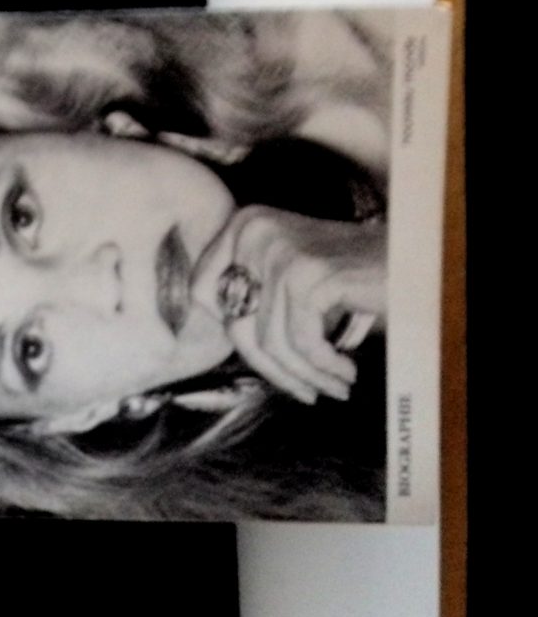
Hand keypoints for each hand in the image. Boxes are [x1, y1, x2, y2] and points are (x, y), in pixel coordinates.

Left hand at [202, 206, 385, 403]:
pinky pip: (301, 343)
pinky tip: (346, 374)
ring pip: (270, 342)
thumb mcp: (289, 271)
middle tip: (305, 391)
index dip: (232, 333)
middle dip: (272, 368)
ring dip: (304, 376)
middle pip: (235, 323)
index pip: (202, 292)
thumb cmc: (354, 273)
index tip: (268, 361)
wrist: (414, 258)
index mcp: (243, 225)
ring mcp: (278, 252)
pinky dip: (324, 367)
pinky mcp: (307, 276)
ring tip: (332, 388)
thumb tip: (219, 333)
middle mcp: (253, 231)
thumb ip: (251, 292)